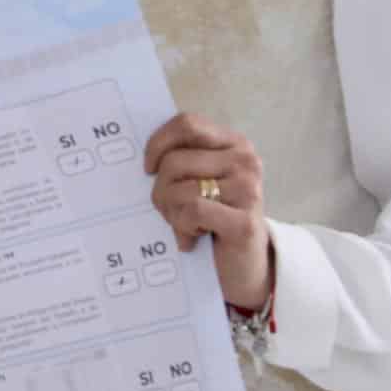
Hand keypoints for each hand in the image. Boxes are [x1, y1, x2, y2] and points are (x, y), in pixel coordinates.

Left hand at [145, 113, 272, 310]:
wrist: (245, 266)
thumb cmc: (214, 220)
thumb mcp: (200, 181)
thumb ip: (181, 161)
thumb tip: (142, 157)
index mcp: (234, 144)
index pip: (186, 124)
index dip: (158, 144)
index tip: (148, 167)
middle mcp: (245, 161)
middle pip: (175, 161)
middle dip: (160, 190)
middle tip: (169, 211)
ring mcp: (248, 191)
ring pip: (180, 188)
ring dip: (171, 213)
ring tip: (183, 225)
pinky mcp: (244, 223)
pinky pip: (192, 212)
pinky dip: (182, 227)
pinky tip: (192, 237)